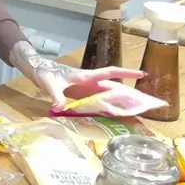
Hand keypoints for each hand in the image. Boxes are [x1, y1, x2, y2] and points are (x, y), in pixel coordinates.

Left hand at [10, 41, 144, 108]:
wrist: (37, 70)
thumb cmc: (45, 73)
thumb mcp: (50, 84)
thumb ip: (56, 96)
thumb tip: (60, 107)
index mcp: (85, 76)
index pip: (109, 73)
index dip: (126, 73)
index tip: (142, 74)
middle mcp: (89, 82)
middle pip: (113, 86)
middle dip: (129, 91)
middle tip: (147, 100)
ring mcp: (86, 88)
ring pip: (108, 93)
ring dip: (120, 99)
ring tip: (136, 109)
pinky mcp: (82, 93)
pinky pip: (99, 99)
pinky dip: (108, 105)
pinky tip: (114, 114)